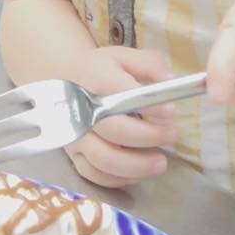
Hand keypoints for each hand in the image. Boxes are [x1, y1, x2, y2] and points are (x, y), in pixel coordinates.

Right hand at [65, 46, 176, 187]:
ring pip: (103, 158)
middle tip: (171, 136)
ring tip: (160, 163)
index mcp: (96, 78)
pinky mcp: (73, 154)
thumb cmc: (100, 69)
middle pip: (114, 130)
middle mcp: (82, 108)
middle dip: (147, 137)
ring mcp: (76, 134)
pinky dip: (117, 178)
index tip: (170, 111)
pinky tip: (138, 173)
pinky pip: (93, 174)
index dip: (148, 105)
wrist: (62, 79)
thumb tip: (171, 80)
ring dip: (135, 165)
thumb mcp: (124, 56)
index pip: (122, 93)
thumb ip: (150, 64)